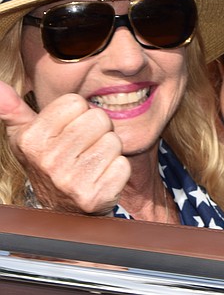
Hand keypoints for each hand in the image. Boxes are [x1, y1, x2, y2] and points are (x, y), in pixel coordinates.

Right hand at [0, 82, 130, 214]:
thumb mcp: (25, 136)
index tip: (69, 129)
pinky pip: (123, 165)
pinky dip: (117, 170)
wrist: (61, 209)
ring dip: (108, 150)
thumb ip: (13, 109)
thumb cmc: (48, 162)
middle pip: (98, 118)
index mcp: (31, 140)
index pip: (76, 102)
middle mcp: (48, 161)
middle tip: (85, 146)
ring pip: (113, 141)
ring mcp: (71, 181)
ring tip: (92, 161)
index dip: (78, 113)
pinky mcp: (95, 197)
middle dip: (97, 129)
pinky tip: (101, 177)